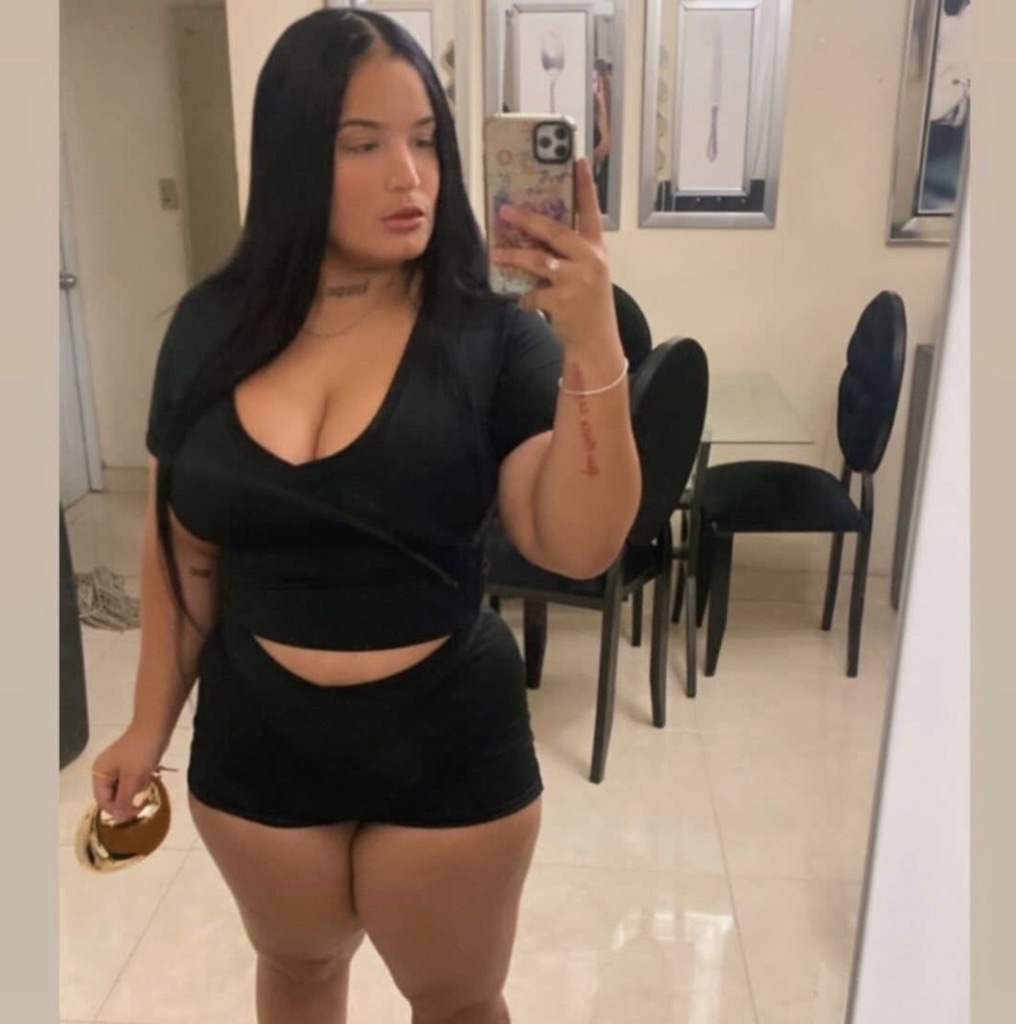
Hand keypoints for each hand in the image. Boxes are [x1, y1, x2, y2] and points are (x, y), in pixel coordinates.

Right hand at [90, 725, 167, 824]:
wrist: (156, 726)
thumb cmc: (142, 752)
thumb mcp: (133, 778)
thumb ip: (124, 800)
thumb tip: (118, 820)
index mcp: (100, 774)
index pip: (103, 802)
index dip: (118, 810)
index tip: (136, 811)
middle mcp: (105, 771)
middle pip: (113, 796)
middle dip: (129, 798)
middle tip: (144, 796)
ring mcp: (118, 767)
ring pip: (125, 789)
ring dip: (137, 789)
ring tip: (147, 779)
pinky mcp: (130, 763)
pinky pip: (133, 780)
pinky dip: (142, 780)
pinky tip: (150, 774)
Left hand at [491, 157, 617, 356]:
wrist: (596, 342)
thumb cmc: (587, 304)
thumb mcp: (587, 273)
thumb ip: (568, 254)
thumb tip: (532, 235)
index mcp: (596, 249)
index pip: (591, 211)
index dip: (585, 184)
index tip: (577, 158)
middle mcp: (590, 260)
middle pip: (555, 231)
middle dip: (528, 220)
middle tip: (505, 210)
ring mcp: (577, 281)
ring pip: (539, 261)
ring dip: (514, 257)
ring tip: (496, 254)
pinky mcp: (563, 301)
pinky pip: (533, 293)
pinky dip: (524, 297)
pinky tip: (522, 300)